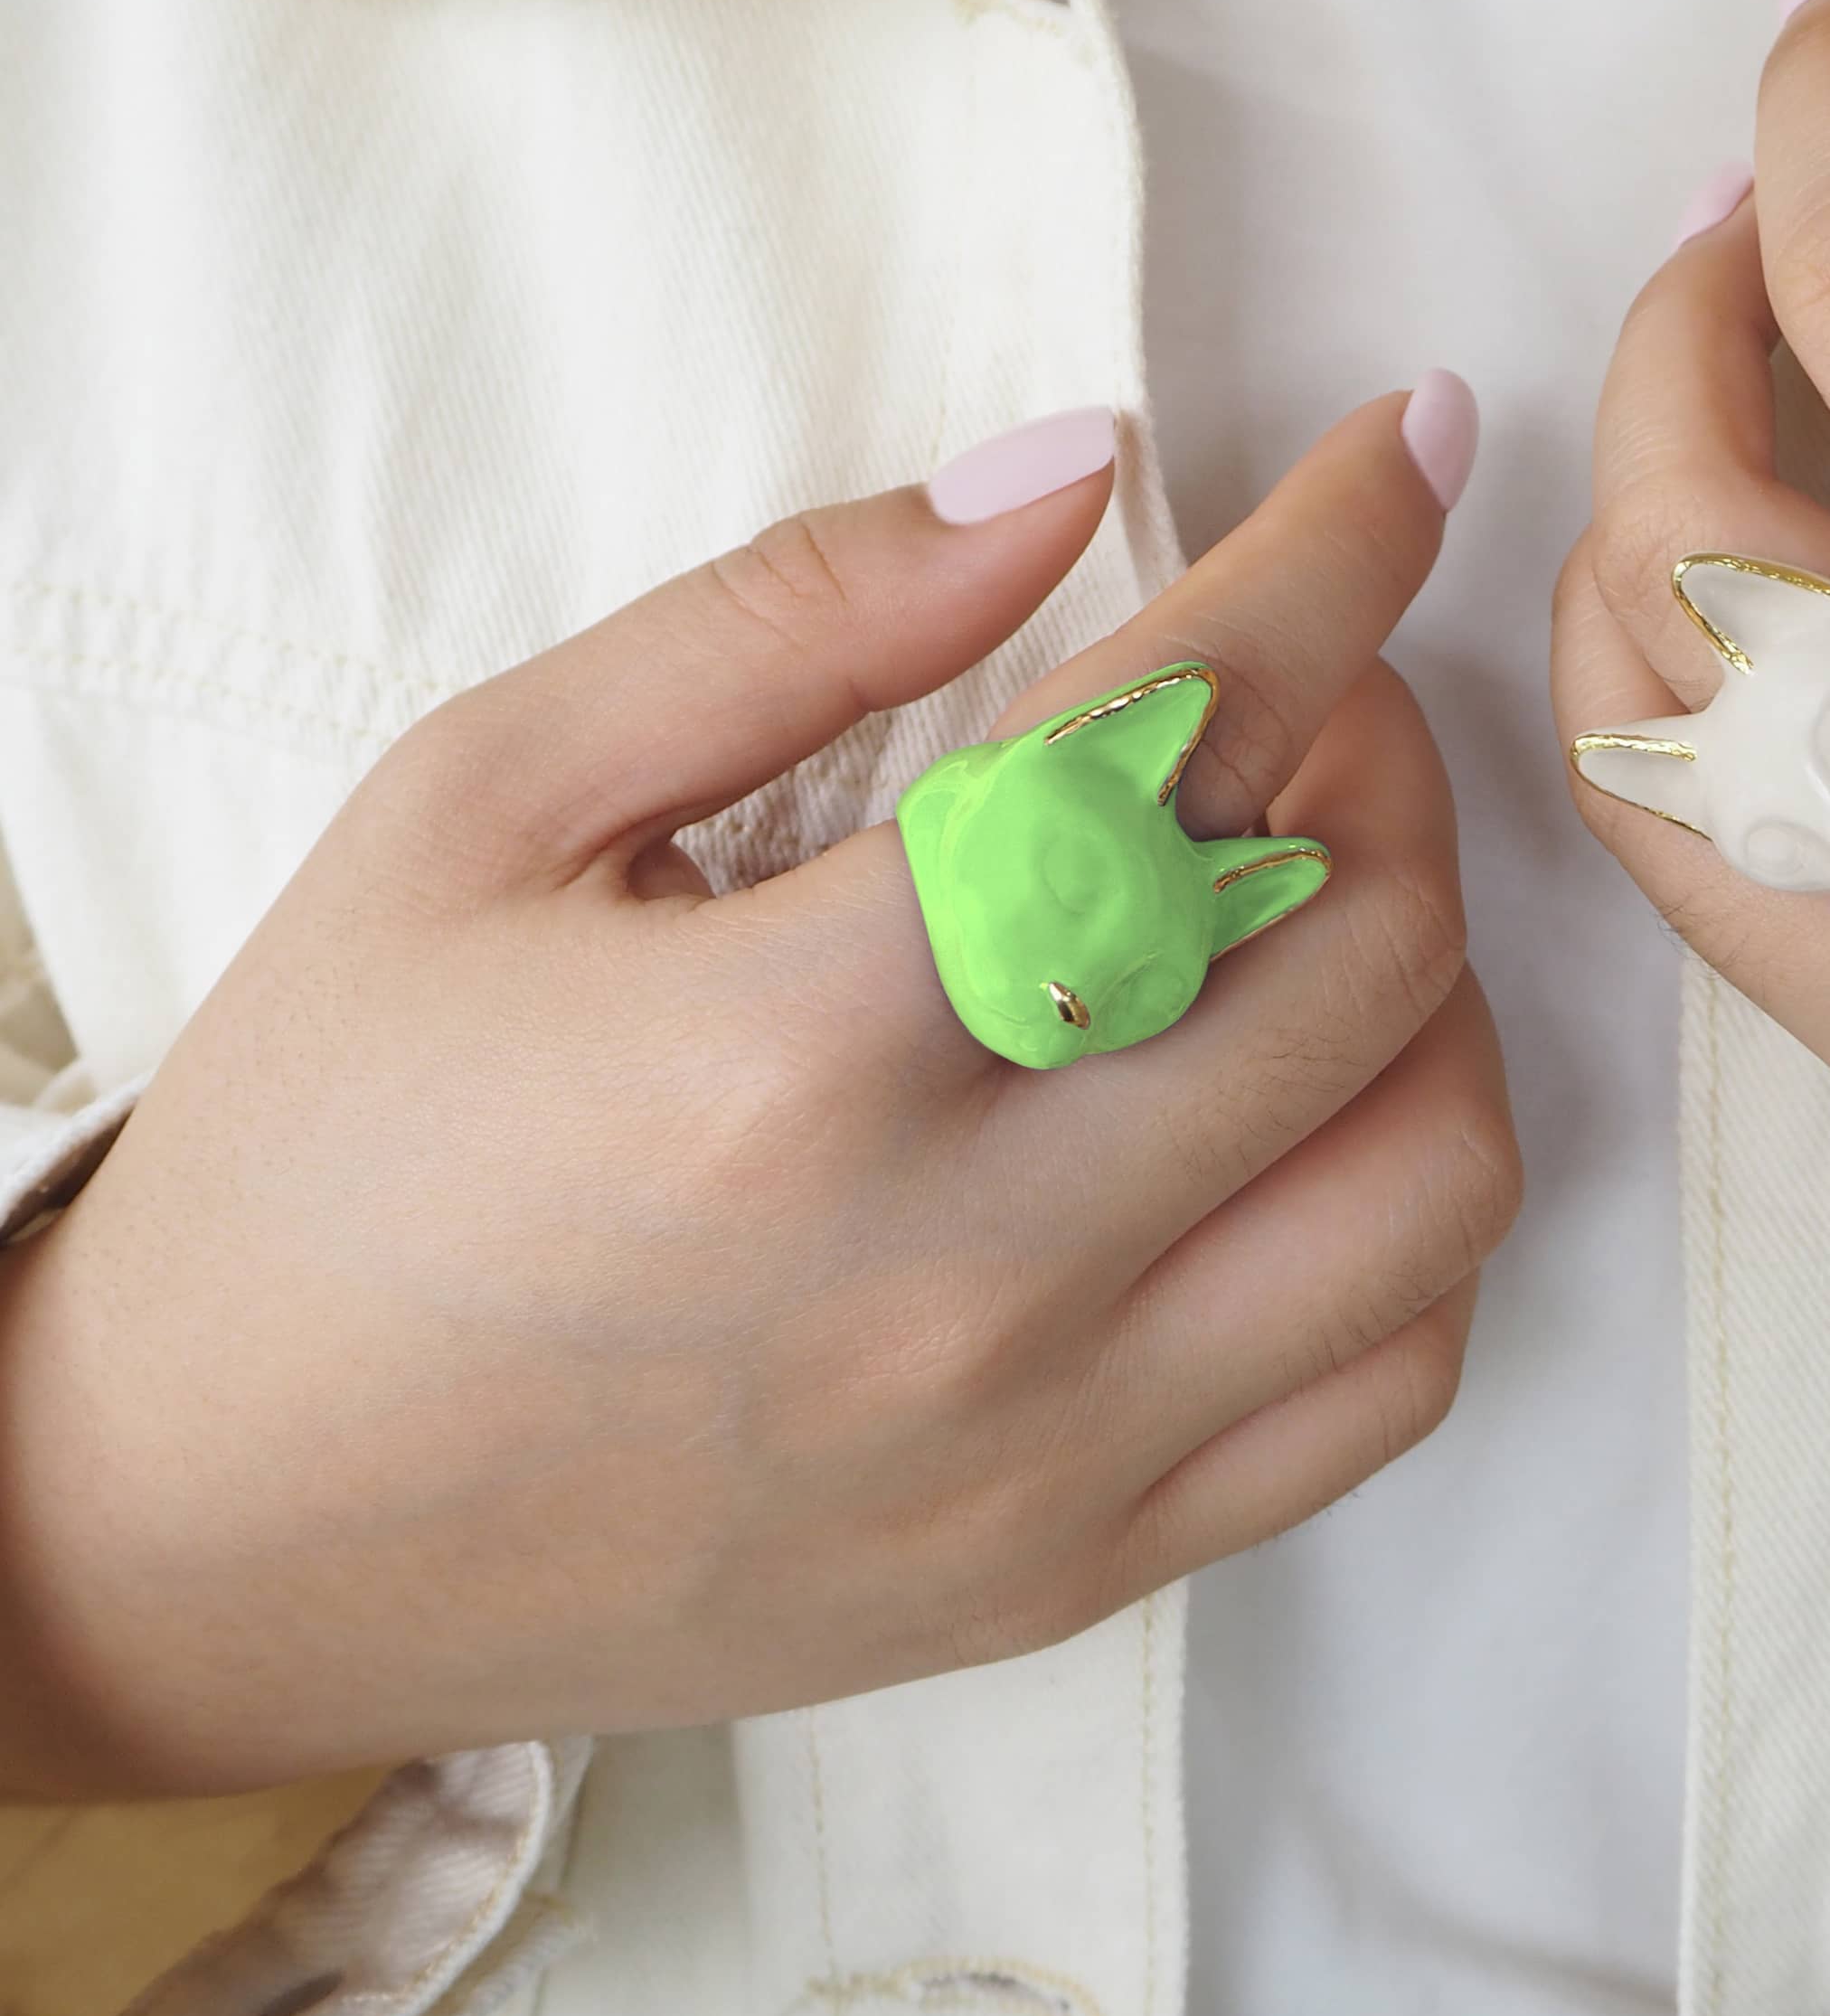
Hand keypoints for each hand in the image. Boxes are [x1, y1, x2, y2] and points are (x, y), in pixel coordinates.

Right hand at [0, 398, 1516, 1794]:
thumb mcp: (480, 804)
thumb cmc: (328, 1148)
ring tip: (1295, 903)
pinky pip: (1381, 1381)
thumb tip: (1070, 474)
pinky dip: (1398, 1213)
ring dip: (1425, 986)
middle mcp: (958, 1277)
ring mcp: (1037, 1453)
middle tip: (1285, 693)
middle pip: (1363, 948)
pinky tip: (1288, 1115)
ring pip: (1433, 1176)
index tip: (1404, 444)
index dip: (1337, 553)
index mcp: (790, 1054)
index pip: (1181, 743)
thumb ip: (792, 618)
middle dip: (1379, 750)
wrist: (209, 1534)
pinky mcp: (1064, 1571)